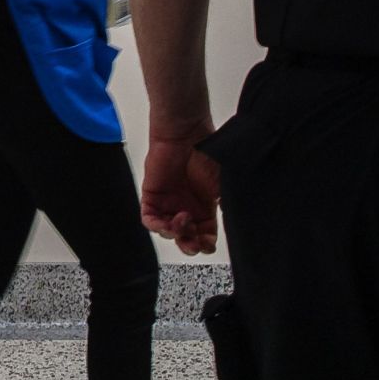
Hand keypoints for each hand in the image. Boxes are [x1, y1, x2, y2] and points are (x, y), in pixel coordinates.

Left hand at [141, 137, 221, 254]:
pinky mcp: (152, 197)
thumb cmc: (207, 154)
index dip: (206, 244)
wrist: (187, 134)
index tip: (208, 245)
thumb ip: (225, 205)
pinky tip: (166, 223)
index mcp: (204, 208)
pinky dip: (157, 226)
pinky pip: (149, 219)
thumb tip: (229, 224)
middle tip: (193, 244)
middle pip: (185, 237)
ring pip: (167, 231)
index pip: (204, 235)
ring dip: (175, 234)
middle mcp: (186, 208)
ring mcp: (168, 204)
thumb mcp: (223, 184)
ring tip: (183, 221)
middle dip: (189, 245)